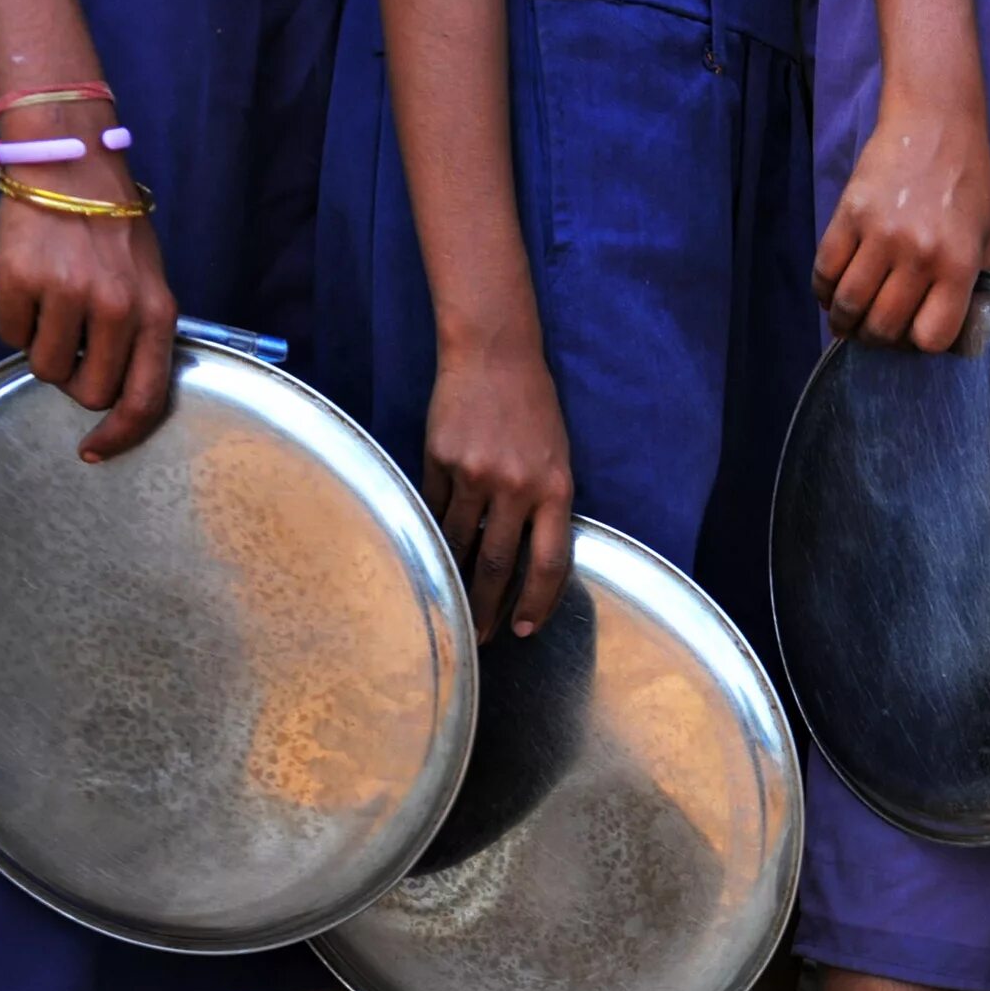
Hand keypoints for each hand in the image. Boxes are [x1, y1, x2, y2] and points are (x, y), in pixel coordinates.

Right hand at [0, 132, 178, 461]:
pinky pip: (9, 333)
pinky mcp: (21, 279)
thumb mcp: (151, 283)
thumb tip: (120, 390)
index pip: (144, 399)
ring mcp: (68, 294)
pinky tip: (27, 289)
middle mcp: (117, 309)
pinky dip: (14, 321)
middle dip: (76, 382)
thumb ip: (141, 333)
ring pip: (44, 368)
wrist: (72, 168)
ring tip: (52, 308)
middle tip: (71, 351)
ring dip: (42, 349)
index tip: (97, 448)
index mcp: (157, 315)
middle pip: (89, 392)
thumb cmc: (114, 231)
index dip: (120, 435)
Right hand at [423, 339, 573, 640]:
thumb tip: (529, 559)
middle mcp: (516, 486)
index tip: (526, 630)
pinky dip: (435, 535)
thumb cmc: (533, 409)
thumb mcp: (557, 458)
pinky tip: (432, 556)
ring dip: (454, 579)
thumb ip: (547, 506)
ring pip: (459, 543)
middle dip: (488, 608)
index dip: (537, 602)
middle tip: (479, 636)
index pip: (549, 564)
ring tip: (451, 604)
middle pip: (498, 564)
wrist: (494, 355)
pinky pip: (436, 510)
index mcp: (556, 489)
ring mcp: (475, 474)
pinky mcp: (440, 461)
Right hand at [813, 90, 989, 350]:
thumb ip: (972, 287)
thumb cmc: (968, 182)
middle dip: (877, 340)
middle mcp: (918, 254)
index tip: (913, 337)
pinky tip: (831, 294)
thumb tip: (950, 331)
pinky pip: (824, 269)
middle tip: (874, 335)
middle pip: (884, 327)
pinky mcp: (848, 214)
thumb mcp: (989, 238)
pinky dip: (823, 291)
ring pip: (849, 304)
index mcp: (958, 265)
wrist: (934, 123)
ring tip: (847, 323)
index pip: (930, 337)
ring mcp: (879, 234)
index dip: (919, 346)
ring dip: (844, 323)